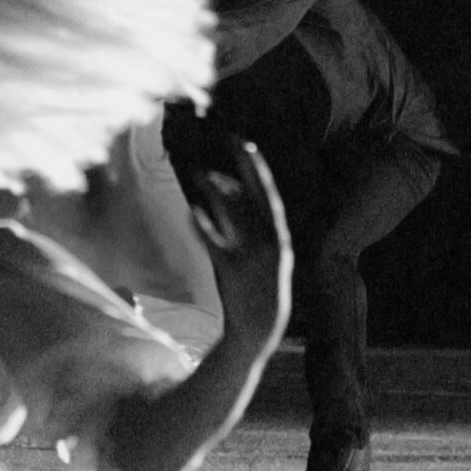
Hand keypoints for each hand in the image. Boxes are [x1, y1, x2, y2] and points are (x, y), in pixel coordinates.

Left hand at [172, 116, 290, 350]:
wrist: (259, 330)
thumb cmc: (255, 287)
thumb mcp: (257, 252)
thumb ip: (243, 222)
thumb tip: (225, 187)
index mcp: (279, 239)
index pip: (269, 195)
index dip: (257, 169)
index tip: (247, 144)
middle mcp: (270, 244)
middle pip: (259, 197)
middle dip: (248, 168)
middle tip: (235, 140)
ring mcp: (253, 258)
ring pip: (236, 217)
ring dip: (219, 193)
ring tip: (200, 174)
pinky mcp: (233, 274)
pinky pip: (216, 244)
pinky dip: (204, 227)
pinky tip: (192, 211)